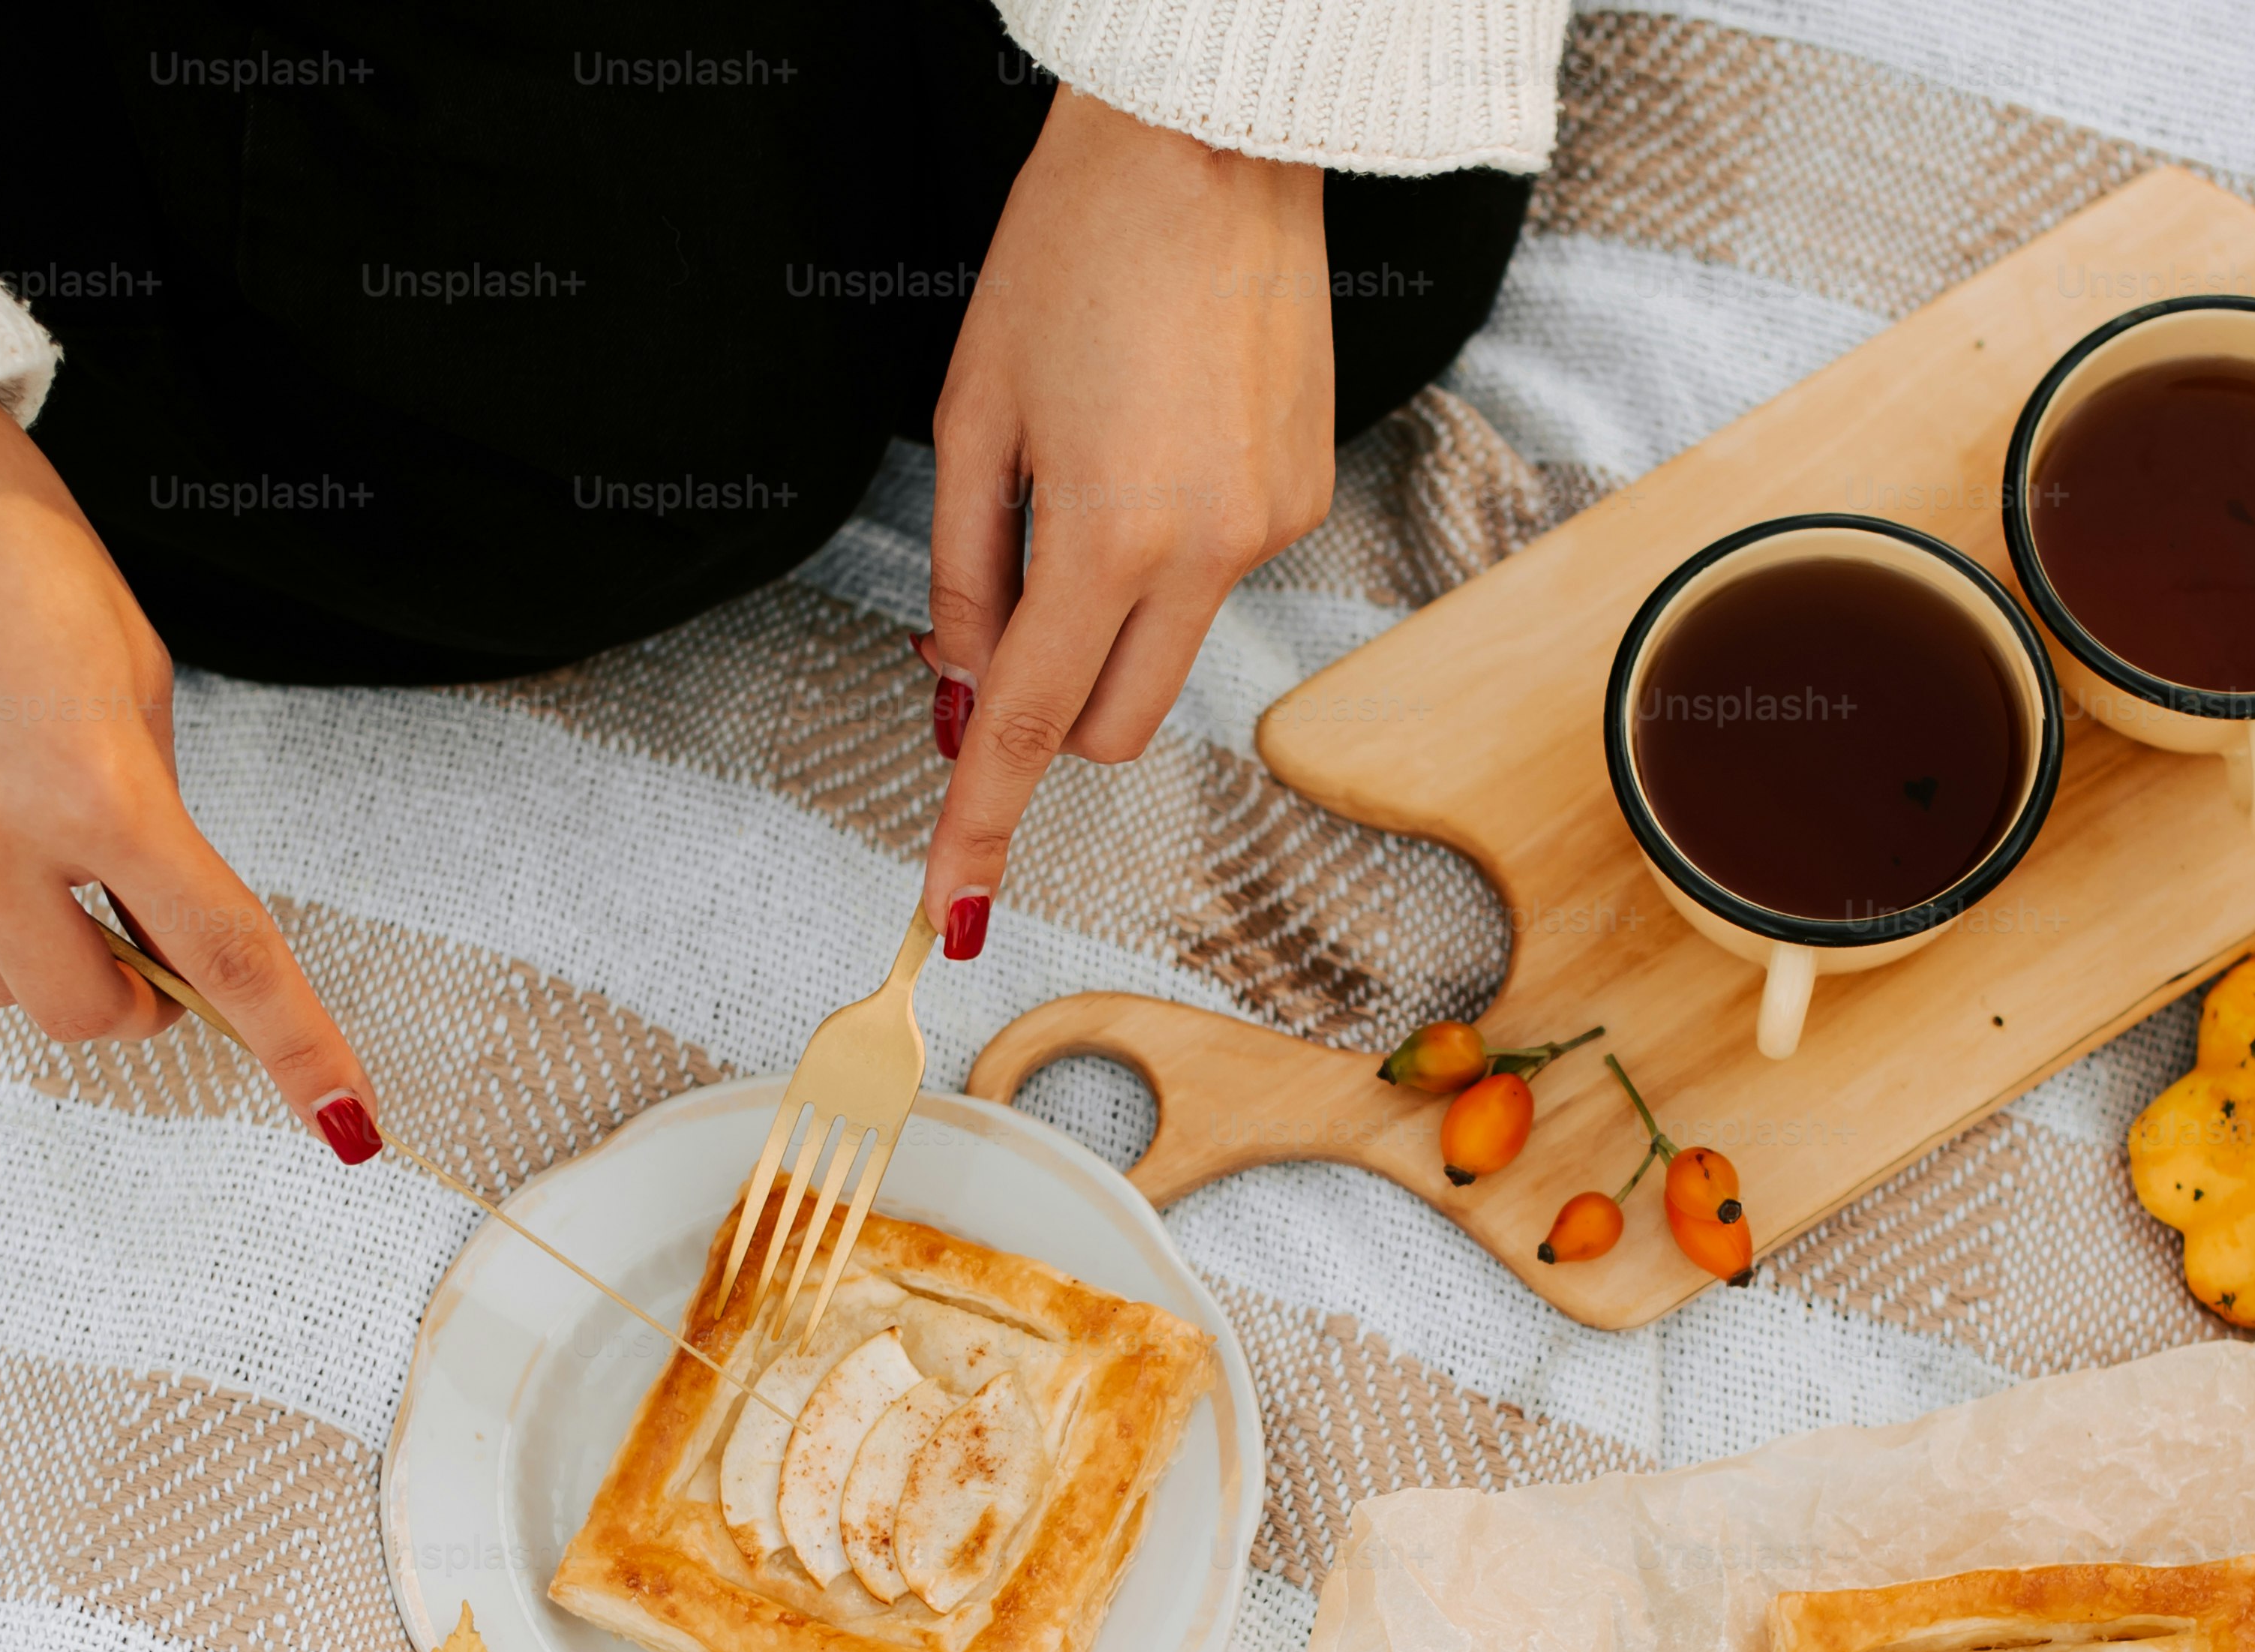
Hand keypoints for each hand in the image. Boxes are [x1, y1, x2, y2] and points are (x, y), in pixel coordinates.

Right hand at [0, 397, 380, 1158]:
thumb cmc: (1, 550)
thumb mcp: (129, 672)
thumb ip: (150, 803)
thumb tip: (151, 906)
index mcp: (100, 793)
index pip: (223, 956)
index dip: (296, 1047)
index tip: (345, 1121)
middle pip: (85, 1012)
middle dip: (130, 997)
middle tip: (138, 943)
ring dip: (31, 941)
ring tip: (13, 827)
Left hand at [919, 88, 1333, 952]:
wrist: (1211, 141)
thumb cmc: (1076, 248)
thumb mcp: (974, 411)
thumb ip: (964, 566)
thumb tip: (957, 679)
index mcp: (1108, 536)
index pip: (1023, 726)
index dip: (977, 825)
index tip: (948, 907)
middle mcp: (1207, 553)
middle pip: (1106, 723)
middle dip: (1045, 708)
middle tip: (1000, 606)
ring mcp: (1270, 528)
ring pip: (1164, 652)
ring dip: (1108, 617)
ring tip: (1090, 473)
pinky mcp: (1306, 493)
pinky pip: (1215, 575)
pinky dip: (1169, 549)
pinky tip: (1157, 435)